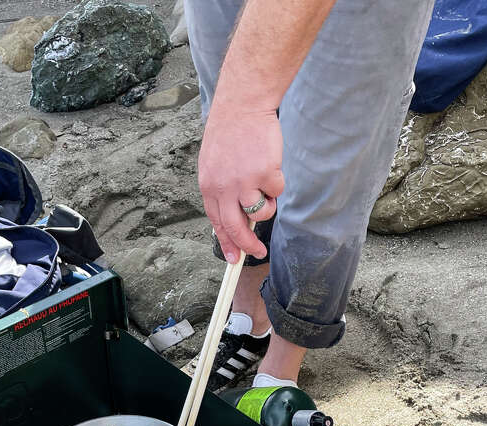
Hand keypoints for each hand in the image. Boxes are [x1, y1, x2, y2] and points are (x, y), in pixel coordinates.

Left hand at [197, 104, 283, 261]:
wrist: (243, 106)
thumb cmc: (231, 133)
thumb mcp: (214, 165)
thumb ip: (222, 191)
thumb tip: (235, 217)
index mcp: (209, 186)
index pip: (217, 223)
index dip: (227, 243)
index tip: (234, 258)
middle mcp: (224, 188)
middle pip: (236, 228)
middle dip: (248, 245)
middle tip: (258, 252)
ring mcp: (244, 182)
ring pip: (261, 213)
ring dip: (267, 206)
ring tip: (265, 185)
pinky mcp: (265, 174)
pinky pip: (277, 192)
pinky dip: (277, 182)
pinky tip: (270, 163)